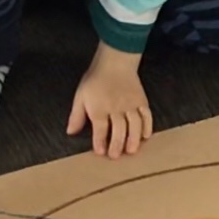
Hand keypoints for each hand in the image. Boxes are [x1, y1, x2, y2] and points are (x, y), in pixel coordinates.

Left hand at [67, 42, 153, 158]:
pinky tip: (145, 136)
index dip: (100, 141)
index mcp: (99, 107)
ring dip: (133, 139)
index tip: (100, 152)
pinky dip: (147, 127)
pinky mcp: (142, 101)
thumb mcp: (80, 96)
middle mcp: (116, 108)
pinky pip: (147, 116)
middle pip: (119, 129)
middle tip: (116, 156)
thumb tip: (70, 132)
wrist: (115, 62)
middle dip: (117, 144)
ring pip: (134, 125)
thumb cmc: (96, 80)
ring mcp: (131, 105)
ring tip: (132, 150)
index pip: (100, 128)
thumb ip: (76, 116)